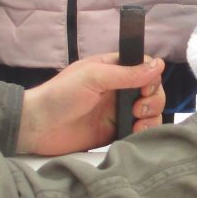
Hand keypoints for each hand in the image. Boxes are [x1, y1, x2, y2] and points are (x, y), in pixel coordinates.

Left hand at [16, 53, 165, 154]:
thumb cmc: (60, 95)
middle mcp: (118, 89)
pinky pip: (139, 131)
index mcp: (112, 69)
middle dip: (153, 99)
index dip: (151, 77)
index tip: (145, 88)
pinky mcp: (115, 132)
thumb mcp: (93, 76)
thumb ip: (126, 73)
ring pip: (150, 111)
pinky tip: (136, 132)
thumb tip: (159, 65)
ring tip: (137, 122)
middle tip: (137, 108)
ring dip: (152, 116)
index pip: (144, 68)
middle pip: (152, 91)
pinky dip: (145, 131)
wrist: (37, 127)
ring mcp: (118, 111)